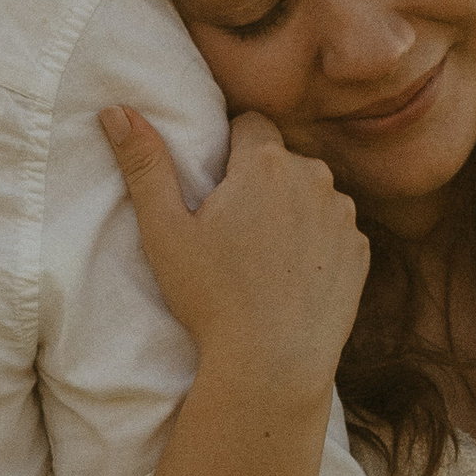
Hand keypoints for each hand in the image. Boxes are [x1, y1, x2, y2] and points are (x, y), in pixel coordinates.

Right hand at [104, 107, 367, 401]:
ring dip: (292, 209)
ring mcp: (344, 215)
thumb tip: (115, 110)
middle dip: (261, 180)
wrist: (272, 366)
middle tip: (233, 230)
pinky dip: (317, 244)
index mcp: (265, 163)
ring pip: (311, 194)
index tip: (216, 189)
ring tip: (263, 258)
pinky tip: (292, 277)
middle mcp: (314, 177)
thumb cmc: (212, 298)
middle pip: (282, 160)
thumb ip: (144, 165)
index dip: (230, 151)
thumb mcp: (164, 231)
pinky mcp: (360, 251)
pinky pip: (335, 231)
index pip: (250, 125)